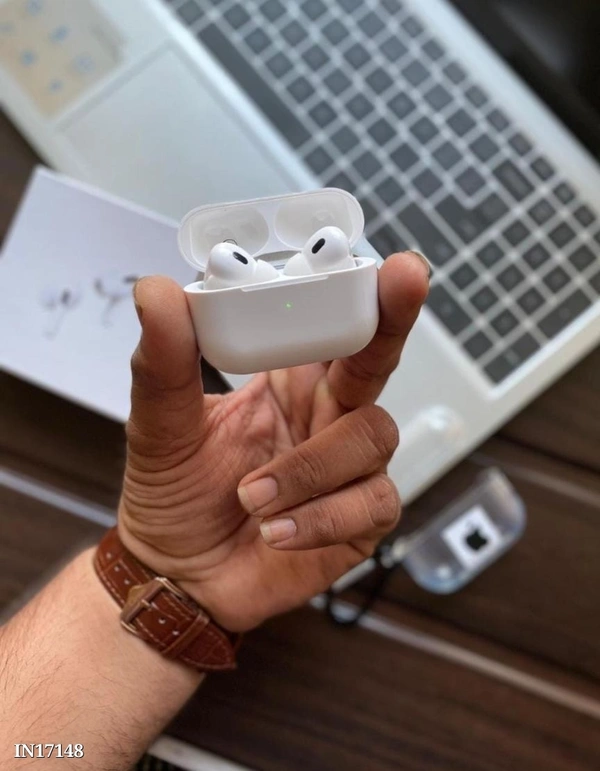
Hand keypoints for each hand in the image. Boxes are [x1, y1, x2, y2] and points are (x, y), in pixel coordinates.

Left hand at [119, 252, 428, 631]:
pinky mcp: (362, 519)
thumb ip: (163, 363)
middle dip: (393, 320)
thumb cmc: (175, 497)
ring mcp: (350, 468)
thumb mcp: (160, 427)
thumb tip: (155, 291)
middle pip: (378, 359)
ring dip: (312, 466)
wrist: (177, 577)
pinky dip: (320, 516)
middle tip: (406, 277)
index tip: (375, 261)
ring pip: (374, 435)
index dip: (357, 292)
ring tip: (253, 496)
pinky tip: (276, 532)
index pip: (331, 326)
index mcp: (287, 382)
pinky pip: (372, 502)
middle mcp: (327, 416)